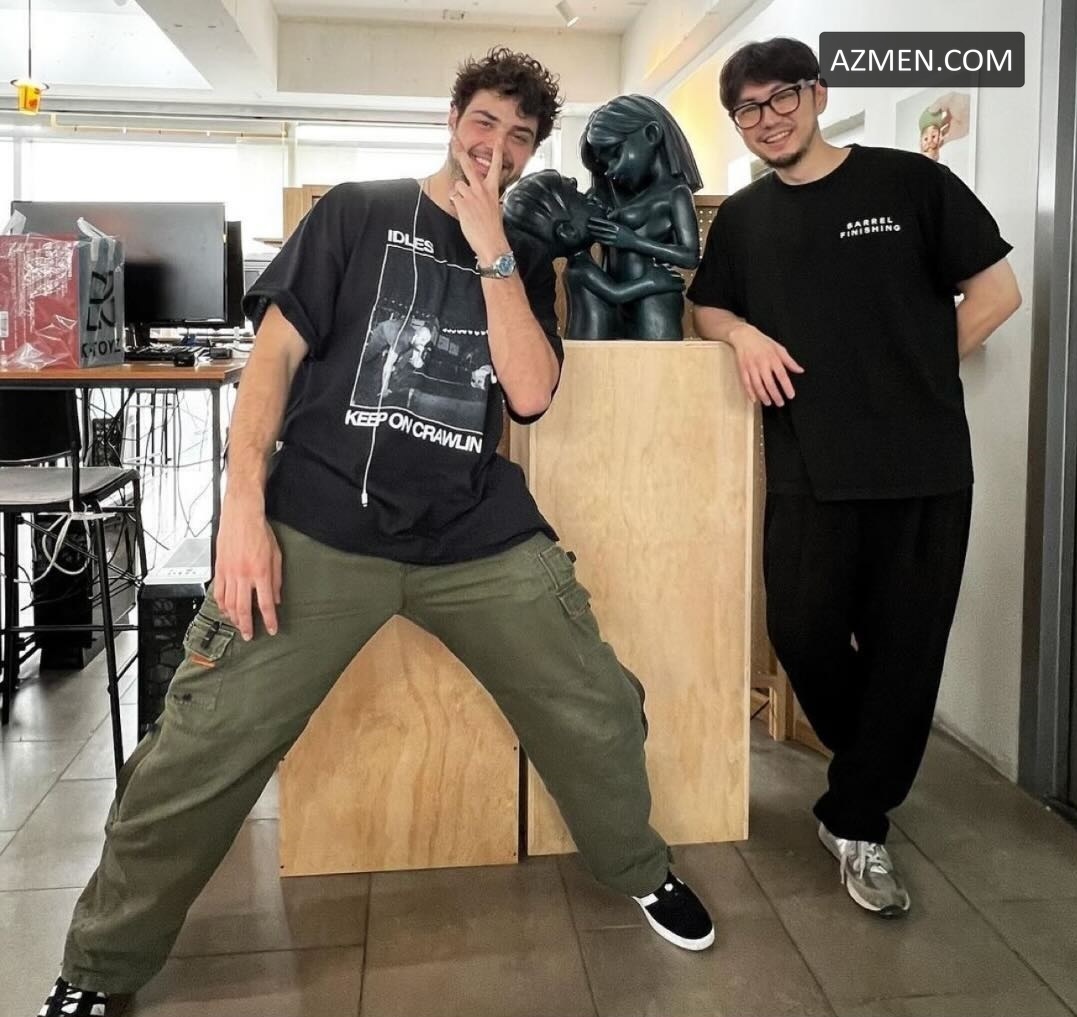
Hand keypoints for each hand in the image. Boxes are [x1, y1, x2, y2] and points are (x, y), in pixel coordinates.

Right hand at [214, 496, 281, 640]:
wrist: (241, 516)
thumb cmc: (260, 532)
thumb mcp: (276, 556)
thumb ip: (276, 579)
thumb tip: (276, 598)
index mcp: (261, 572)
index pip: (266, 603)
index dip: (269, 619)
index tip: (271, 629)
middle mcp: (243, 575)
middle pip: (244, 608)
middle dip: (247, 626)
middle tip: (249, 636)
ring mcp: (229, 573)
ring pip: (229, 603)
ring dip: (233, 618)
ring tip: (238, 626)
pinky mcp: (219, 569)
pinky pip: (218, 592)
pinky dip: (221, 605)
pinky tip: (225, 611)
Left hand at [450, 138, 510, 264]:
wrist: (491, 243)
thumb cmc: (493, 228)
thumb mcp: (496, 207)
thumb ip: (488, 197)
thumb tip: (482, 196)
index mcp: (493, 189)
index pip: (496, 166)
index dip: (498, 151)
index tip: (498, 139)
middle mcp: (482, 189)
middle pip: (469, 166)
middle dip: (460, 152)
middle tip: (454, 140)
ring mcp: (471, 195)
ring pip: (458, 185)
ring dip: (459, 194)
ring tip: (467, 207)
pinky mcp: (461, 203)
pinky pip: (454, 199)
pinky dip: (456, 205)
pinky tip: (464, 214)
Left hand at [587, 216, 638, 249]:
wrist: (634, 242)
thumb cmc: (628, 233)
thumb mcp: (622, 226)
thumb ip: (615, 224)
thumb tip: (607, 221)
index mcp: (617, 226)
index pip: (605, 222)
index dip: (597, 220)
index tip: (591, 218)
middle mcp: (615, 232)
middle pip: (602, 228)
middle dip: (594, 226)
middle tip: (587, 225)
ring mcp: (614, 238)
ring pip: (602, 235)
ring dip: (595, 233)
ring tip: (589, 231)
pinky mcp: (614, 245)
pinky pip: (605, 242)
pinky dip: (599, 240)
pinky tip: (595, 239)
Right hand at [644, 264, 685, 294]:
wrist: (646, 285)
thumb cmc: (646, 277)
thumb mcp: (648, 266)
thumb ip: (651, 261)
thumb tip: (652, 257)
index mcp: (664, 268)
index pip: (671, 268)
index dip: (673, 271)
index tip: (675, 272)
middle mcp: (669, 272)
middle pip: (676, 273)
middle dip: (679, 275)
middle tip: (681, 277)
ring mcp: (671, 279)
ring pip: (680, 279)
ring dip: (682, 281)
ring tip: (683, 282)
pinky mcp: (672, 286)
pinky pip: (681, 286)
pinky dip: (683, 287)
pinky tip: (684, 287)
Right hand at [728, 323, 804, 405]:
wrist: (744, 336)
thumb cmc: (762, 342)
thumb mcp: (779, 348)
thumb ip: (789, 361)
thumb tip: (800, 370)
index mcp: (773, 358)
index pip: (782, 375)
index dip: (786, 386)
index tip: (790, 395)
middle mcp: (762, 364)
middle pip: (769, 383)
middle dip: (775, 395)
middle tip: (780, 403)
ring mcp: (751, 367)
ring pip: (758, 385)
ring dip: (763, 396)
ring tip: (769, 403)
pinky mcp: (743, 369)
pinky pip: (746, 383)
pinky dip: (750, 392)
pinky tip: (754, 399)